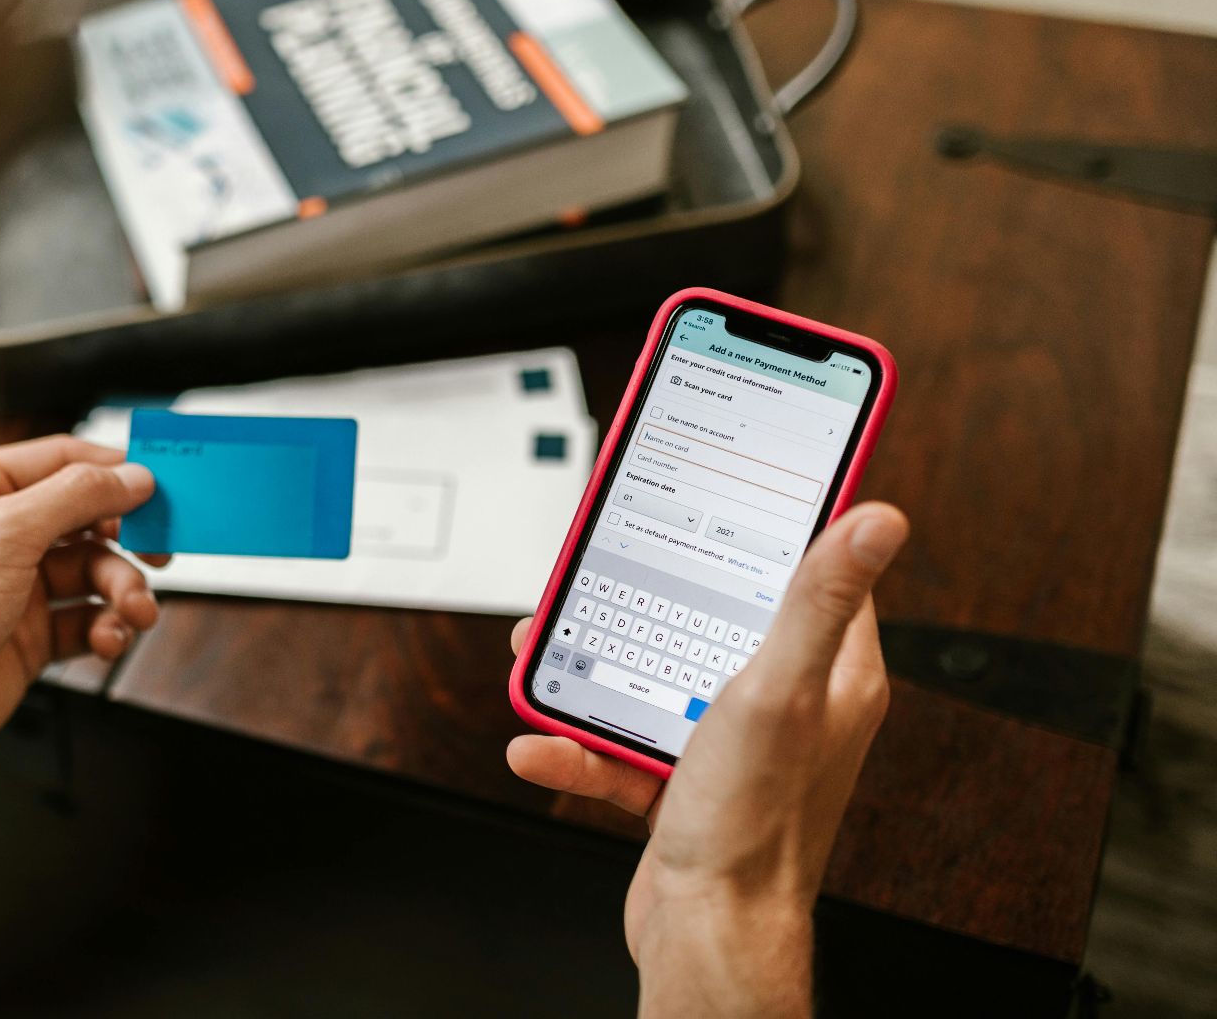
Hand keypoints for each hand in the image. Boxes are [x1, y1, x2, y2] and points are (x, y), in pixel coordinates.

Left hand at [0, 436, 163, 782]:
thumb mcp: (6, 533)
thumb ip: (76, 495)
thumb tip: (131, 476)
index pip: (64, 460)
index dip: (115, 471)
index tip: (160, 487)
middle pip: (89, 519)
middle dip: (128, 539)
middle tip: (161, 552)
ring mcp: (16, 587)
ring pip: (95, 573)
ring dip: (124, 590)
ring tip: (134, 611)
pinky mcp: (30, 636)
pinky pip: (88, 620)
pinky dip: (108, 627)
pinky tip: (109, 638)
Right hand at [507, 502, 907, 1016]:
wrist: (707, 936)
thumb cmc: (756, 825)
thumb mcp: (779, 690)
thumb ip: (815, 601)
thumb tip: (878, 518)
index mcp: (829, 675)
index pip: (812, 575)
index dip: (771, 528)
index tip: (730, 487)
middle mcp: (784, 706)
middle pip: (712, 619)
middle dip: (649, 595)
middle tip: (606, 566)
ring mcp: (728, 745)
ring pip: (654, 677)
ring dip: (596, 667)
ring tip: (549, 649)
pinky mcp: (679, 783)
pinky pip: (619, 744)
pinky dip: (577, 743)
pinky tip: (544, 743)